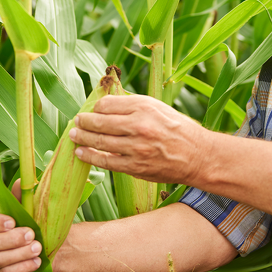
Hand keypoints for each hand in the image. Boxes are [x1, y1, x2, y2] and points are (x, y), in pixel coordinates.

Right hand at [0, 180, 41, 271]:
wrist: (52, 249)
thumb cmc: (36, 225)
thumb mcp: (31, 208)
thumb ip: (23, 196)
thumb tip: (22, 181)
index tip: (12, 221)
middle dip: (11, 239)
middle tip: (31, 234)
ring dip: (18, 253)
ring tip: (38, 248)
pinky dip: (21, 268)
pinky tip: (36, 262)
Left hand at [70, 94, 211, 184]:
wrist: (198, 156)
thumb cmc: (178, 129)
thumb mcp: (158, 107)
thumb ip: (133, 105)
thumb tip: (105, 105)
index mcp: (144, 106)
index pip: (107, 104)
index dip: (96, 107)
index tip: (92, 110)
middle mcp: (139, 125)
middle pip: (99, 122)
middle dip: (83, 122)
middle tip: (76, 122)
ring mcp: (136, 148)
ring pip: (99, 142)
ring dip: (82, 139)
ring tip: (73, 136)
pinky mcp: (135, 166)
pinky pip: (106, 161)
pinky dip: (90, 157)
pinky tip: (81, 153)